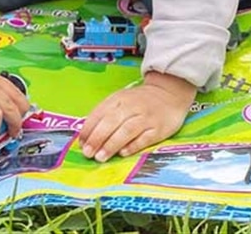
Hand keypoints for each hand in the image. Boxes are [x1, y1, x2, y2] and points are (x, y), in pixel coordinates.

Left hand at [78, 71, 194, 161]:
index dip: (89, 129)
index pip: (100, 113)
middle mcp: (131, 106)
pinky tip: (123, 154)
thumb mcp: (121, 100)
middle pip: (111, 122)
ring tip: (100, 157)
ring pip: (126, 130)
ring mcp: (146, 117)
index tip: (81, 143)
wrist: (169, 93)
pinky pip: (144, 138)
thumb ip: (106, 114)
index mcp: (119, 99)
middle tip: (88, 153)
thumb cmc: (140, 101)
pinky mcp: (159, 128)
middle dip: (97, 138)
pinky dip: (133, 146)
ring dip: (112, 144)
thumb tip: (87, 135)